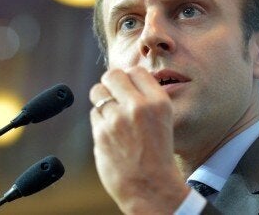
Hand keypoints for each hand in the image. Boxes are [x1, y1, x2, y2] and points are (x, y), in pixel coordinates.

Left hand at [89, 66, 189, 213]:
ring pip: (98, 92)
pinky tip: (111, 133)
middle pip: (112, 75)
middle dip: (110, 82)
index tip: (128, 86)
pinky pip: (94, 114)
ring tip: (112, 114)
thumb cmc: (157, 154)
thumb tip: (123, 79)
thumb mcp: (164, 120)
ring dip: (102, 100)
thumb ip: (146, 98)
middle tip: (114, 94)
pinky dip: (100, 121)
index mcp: (158, 103)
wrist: (150, 187)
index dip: (129, 78)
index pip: (136, 71)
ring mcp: (117, 120)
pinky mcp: (101, 134)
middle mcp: (138, 107)